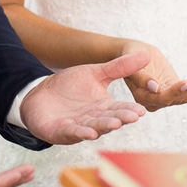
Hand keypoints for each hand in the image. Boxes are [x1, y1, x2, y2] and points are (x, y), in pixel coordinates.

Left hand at [20, 52, 148, 142]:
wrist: (40, 93)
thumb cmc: (70, 86)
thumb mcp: (95, 73)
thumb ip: (119, 67)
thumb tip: (146, 54)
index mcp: (104, 106)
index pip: (121, 108)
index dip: (130, 110)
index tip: (142, 110)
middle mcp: (94, 119)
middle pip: (110, 119)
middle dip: (121, 118)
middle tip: (133, 117)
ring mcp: (78, 126)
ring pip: (94, 127)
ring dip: (104, 126)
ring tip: (116, 123)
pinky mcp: (61, 131)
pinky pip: (72, 132)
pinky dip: (80, 133)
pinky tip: (89, 133)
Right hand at [119, 39, 186, 111]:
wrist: (134, 51)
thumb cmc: (129, 55)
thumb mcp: (131, 61)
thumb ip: (141, 77)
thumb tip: (155, 88)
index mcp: (141, 97)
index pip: (161, 98)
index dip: (174, 92)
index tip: (185, 83)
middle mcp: (153, 101)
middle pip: (175, 99)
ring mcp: (164, 96)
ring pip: (184, 96)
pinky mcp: (172, 88)